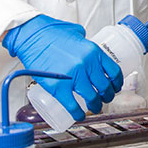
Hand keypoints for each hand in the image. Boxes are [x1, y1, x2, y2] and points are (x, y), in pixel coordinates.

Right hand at [3, 15, 121, 121]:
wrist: (31, 35)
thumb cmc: (50, 32)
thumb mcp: (76, 32)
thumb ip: (84, 39)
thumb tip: (88, 44)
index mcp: (94, 52)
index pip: (114, 72)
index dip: (116, 83)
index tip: (114, 87)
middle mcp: (87, 64)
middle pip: (105, 88)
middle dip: (107, 97)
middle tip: (103, 100)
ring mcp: (73, 76)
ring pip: (92, 98)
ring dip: (95, 107)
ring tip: (93, 108)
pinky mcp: (58, 87)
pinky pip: (72, 106)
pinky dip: (78, 114)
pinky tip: (79, 115)